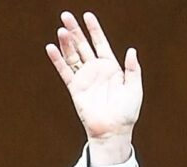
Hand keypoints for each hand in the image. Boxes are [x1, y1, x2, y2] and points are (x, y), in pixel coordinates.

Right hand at [45, 11, 141, 165]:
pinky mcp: (75, 89)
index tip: (87, 16)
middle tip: (66, 15)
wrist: (113, 131)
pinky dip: (57, 60)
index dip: (94, 29)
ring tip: (61, 29)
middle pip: (83, 45)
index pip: (100, 43)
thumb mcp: (135, 88)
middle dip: (75, 31)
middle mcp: (96, 70)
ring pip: (73, 56)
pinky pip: (65, 72)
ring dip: (66, 43)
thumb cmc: (127, 112)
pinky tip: (51, 48)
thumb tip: (131, 50)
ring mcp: (84, 79)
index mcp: (110, 67)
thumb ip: (133, 69)